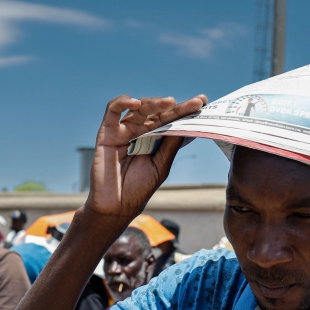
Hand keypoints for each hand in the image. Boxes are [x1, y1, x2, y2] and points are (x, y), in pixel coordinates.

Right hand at [84, 94, 206, 225]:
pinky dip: (123, 102)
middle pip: (158, 112)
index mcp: (153, 139)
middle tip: (195, 103)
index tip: (202, 102)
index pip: (170, 120)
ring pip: (139, 108)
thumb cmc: (138, 189)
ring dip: (154, 103)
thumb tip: (186, 124)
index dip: (185, 111)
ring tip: (169, 103)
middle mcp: (139, 131)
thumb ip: (170, 145)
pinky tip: (136, 103)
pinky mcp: (107, 132)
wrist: (116, 206)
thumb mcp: (160, 165)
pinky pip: (112, 110)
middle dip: (176, 106)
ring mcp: (123, 130)